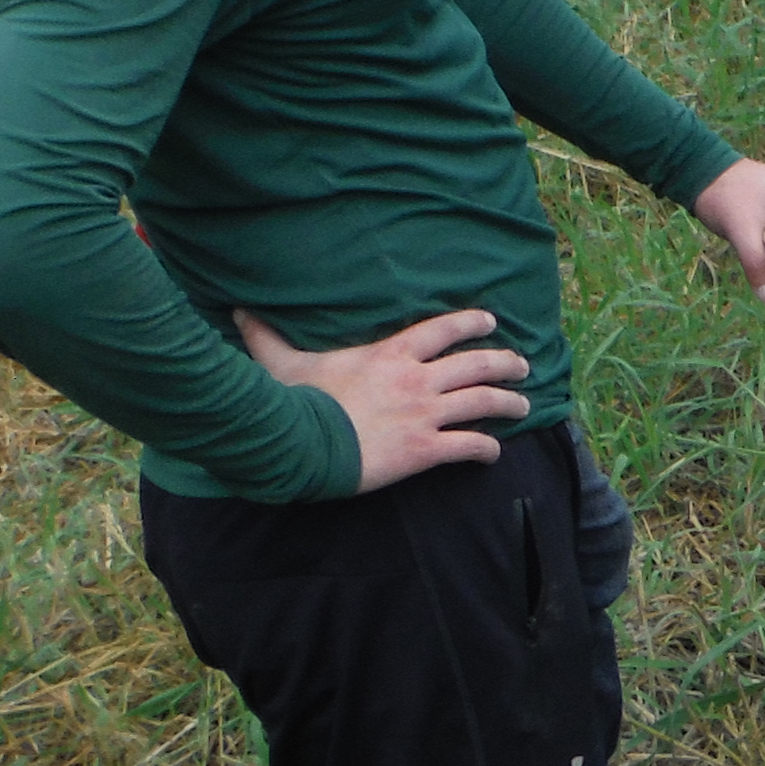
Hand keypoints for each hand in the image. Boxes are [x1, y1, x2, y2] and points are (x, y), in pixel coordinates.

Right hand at [238, 307, 528, 490]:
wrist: (303, 444)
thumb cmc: (296, 402)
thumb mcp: (283, 363)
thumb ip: (268, 337)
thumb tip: (240, 311)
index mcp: (391, 354)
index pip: (442, 329)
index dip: (471, 322)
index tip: (490, 322)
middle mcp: (417, 380)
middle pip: (476, 363)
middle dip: (505, 363)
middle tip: (522, 366)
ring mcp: (425, 414)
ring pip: (484, 403)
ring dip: (508, 404)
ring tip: (524, 406)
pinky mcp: (426, 449)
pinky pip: (469, 447)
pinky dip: (487, 450)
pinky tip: (492, 454)